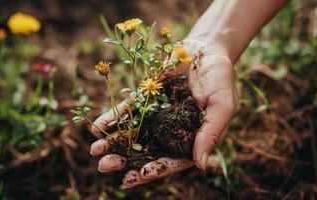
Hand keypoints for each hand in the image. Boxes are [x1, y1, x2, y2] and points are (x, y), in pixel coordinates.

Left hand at [90, 38, 237, 187]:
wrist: (206, 49)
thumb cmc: (220, 78)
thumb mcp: (222, 105)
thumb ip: (211, 133)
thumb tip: (200, 165)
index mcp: (191, 138)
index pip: (171, 160)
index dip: (153, 170)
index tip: (134, 176)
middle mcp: (171, 130)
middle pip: (148, 150)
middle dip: (126, 160)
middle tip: (105, 166)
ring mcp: (157, 115)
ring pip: (134, 133)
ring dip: (114, 142)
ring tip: (95, 150)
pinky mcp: (146, 98)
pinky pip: (128, 110)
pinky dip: (113, 118)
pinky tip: (97, 126)